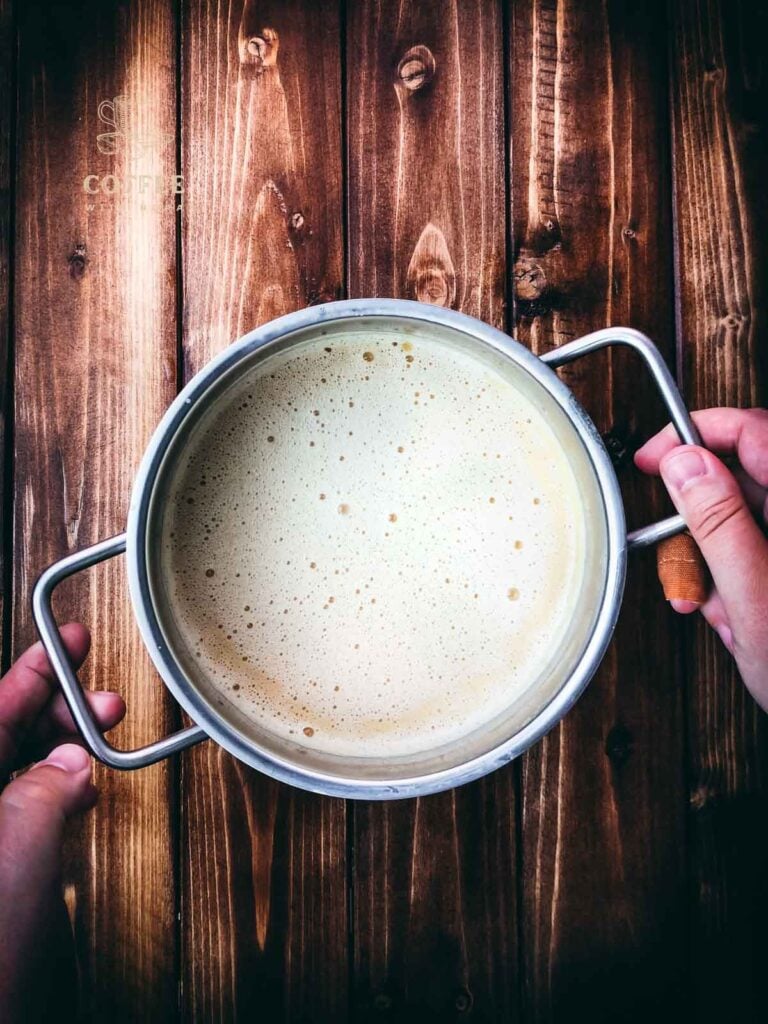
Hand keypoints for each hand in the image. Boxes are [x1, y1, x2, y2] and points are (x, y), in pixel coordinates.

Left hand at [0, 624, 124, 1023]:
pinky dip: (56, 788)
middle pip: (4, 735)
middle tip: (98, 694)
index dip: (34, 671)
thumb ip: (48, 786)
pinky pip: (23, 805)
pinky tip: (81, 786)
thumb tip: (67, 763)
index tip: (65, 642)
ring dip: (62, 748)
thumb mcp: (20, 843)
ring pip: (16, 768)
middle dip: (57, 709)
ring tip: (102, 732)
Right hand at [635, 408, 767, 707]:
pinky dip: (730, 582)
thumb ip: (719, 523)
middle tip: (686, 566)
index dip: (697, 434)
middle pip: (740, 480)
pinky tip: (736, 618)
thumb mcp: (756, 599)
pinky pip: (748, 553)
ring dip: (713, 564)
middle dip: (700, 525)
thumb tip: (686, 462)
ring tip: (719, 610)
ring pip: (739, 522)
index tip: (655, 458)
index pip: (753, 432)